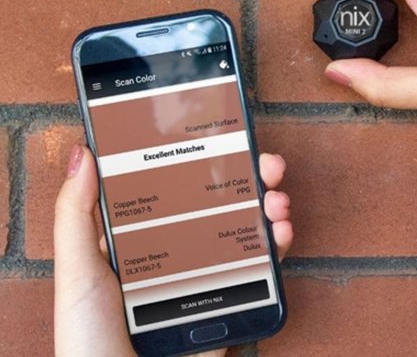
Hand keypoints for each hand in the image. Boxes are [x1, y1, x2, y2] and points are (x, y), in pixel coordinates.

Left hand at [54, 145, 292, 356]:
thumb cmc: (91, 337)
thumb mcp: (78, 271)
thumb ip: (76, 215)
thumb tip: (85, 152)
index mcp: (147, 235)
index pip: (180, 186)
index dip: (204, 159)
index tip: (224, 137)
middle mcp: (183, 248)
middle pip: (222, 202)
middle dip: (250, 176)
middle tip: (267, 163)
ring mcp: (210, 273)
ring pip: (247, 228)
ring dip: (270, 205)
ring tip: (278, 197)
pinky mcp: (233, 299)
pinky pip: (262, 267)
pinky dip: (277, 245)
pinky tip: (282, 230)